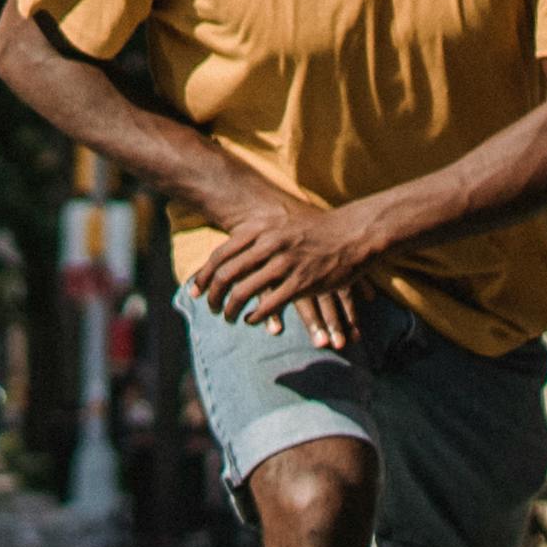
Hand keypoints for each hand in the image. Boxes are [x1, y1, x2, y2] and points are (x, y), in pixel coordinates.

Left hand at [189, 188, 389, 350]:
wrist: (351, 232)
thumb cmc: (311, 230)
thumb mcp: (277, 225)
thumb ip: (253, 238)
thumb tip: (225, 257)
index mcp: (259, 230)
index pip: (219, 255)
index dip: (203, 276)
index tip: (195, 292)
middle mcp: (268, 245)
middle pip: (225, 275)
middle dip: (214, 296)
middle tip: (211, 308)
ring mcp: (284, 264)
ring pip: (243, 292)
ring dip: (231, 310)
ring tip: (228, 317)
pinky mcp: (301, 283)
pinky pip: (268, 305)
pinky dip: (255, 316)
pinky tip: (251, 320)